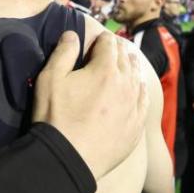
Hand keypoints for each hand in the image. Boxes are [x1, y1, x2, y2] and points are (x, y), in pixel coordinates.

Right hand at [32, 31, 146, 179]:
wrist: (68, 158)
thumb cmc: (55, 117)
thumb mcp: (50, 79)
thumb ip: (63, 52)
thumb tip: (72, 34)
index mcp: (105, 69)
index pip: (108, 43)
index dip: (101, 38)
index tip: (95, 41)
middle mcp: (126, 84)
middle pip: (126, 57)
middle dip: (117, 50)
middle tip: (109, 50)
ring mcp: (134, 106)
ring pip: (138, 77)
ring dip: (131, 67)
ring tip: (125, 65)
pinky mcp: (137, 125)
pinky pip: (144, 100)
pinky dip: (139, 90)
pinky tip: (135, 90)